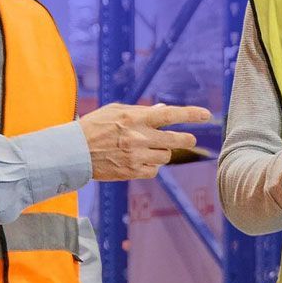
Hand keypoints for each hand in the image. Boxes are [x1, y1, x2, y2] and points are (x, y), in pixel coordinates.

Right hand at [81, 101, 211, 181]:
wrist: (75, 152)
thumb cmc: (95, 126)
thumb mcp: (116, 111)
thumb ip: (141, 111)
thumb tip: (164, 110)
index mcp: (135, 118)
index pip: (170, 114)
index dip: (191, 114)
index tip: (207, 115)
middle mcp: (139, 137)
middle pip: (176, 139)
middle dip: (187, 139)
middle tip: (190, 138)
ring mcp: (137, 156)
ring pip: (166, 156)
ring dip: (163, 152)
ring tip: (150, 148)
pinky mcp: (132, 172)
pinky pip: (154, 171)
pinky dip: (152, 166)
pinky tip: (141, 161)